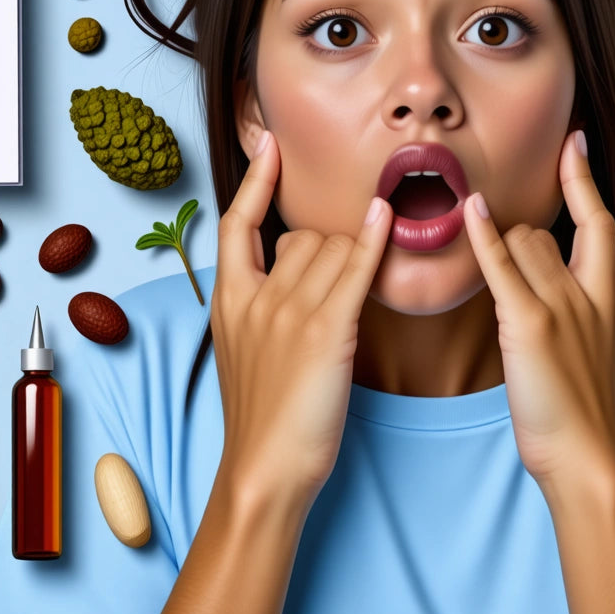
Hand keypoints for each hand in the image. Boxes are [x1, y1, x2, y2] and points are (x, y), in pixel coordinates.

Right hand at [211, 130, 392, 505]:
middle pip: (303, 238)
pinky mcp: (326, 332)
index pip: (237, 225)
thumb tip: (286, 279)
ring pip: (333, 251)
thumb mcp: (242, 353)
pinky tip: (386, 217)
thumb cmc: (261, 418)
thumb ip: (258, 310)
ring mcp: (288, 312)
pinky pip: (355, 270)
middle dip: (329, 253)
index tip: (269, 145)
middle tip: (341, 299)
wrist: (264, 468)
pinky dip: (373, 241)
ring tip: (354, 307)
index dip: (256, 183)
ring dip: (354, 264)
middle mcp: (255, 297)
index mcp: (228, 302)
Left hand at [461, 130, 614, 487]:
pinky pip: (502, 265)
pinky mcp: (531, 323)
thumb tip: (554, 285)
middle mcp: (592, 289)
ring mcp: (564, 303)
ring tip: (497, 305)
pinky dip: (484, 236)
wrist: (588, 455)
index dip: (583, 178)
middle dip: (517, 248)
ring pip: (521, 245)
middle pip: (544, 233)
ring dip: (498, 262)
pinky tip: (471, 212)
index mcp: (612, 293)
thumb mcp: (599, 347)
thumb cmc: (584, 410)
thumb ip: (582, 309)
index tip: (574, 143)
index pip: (599, 220)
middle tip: (506, 292)